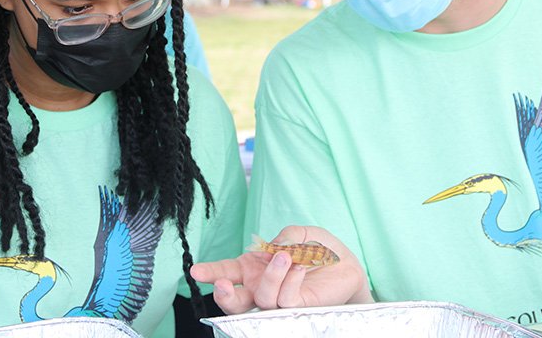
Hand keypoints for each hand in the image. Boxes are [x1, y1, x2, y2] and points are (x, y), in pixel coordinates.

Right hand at [190, 225, 371, 313]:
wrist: (346, 265)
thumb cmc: (320, 249)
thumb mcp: (301, 233)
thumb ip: (284, 236)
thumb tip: (271, 247)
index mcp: (254, 268)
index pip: (227, 272)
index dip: (210, 272)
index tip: (195, 271)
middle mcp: (261, 287)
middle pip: (234, 301)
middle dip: (223, 295)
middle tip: (221, 284)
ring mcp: (278, 300)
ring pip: (261, 299)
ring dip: (271, 276)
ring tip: (285, 257)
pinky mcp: (297, 308)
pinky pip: (286, 298)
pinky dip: (291, 279)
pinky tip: (301, 267)